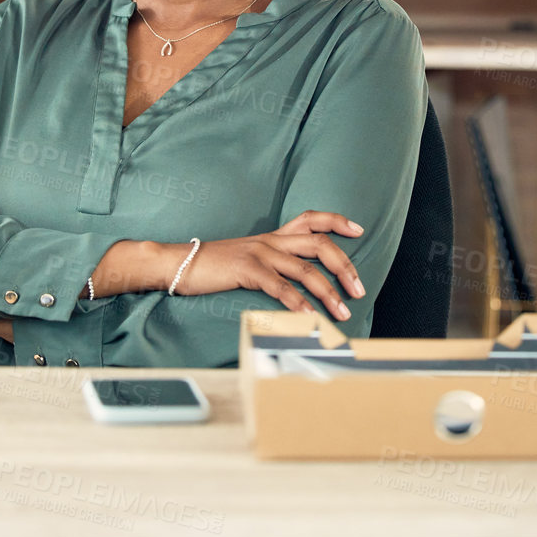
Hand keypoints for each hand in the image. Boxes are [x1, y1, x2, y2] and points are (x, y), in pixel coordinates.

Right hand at [164, 211, 368, 322]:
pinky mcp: (247, 270)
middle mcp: (270, 241)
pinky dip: (298, 303)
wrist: (178, 262)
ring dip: (328, 292)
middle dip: (344, 266)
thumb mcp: (245, 259)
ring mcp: (259, 254)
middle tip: (359, 289)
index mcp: (271, 237)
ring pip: (305, 269)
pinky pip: (280, 287)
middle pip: (318, 244)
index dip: (337, 221)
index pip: (310, 219)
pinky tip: (309, 317)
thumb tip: (294, 284)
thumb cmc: (211, 266)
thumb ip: (269, 265)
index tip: (358, 230)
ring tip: (342, 312)